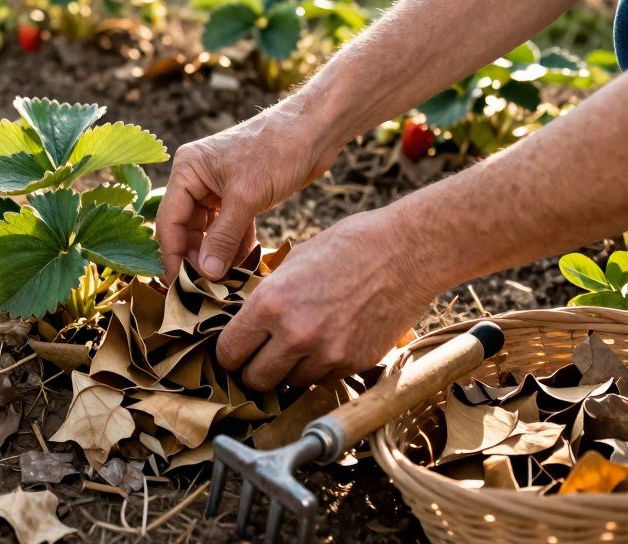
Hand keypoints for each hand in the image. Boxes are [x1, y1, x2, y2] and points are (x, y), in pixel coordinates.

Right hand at [156, 106, 336, 281]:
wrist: (316, 129)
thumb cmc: (277, 150)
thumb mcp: (246, 197)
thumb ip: (223, 237)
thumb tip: (205, 274)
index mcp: (187, 171)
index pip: (169, 221)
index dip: (173, 256)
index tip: (179, 286)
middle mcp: (197, 179)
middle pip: (187, 229)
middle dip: (196, 258)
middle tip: (205, 289)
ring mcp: (219, 188)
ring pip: (209, 231)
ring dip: (216, 256)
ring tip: (224, 283)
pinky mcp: (241, 196)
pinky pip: (230, 228)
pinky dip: (235, 246)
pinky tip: (241, 267)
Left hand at [215, 211, 436, 390]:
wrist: (405, 252)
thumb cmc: (346, 247)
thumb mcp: (291, 263)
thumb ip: (266, 298)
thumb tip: (247, 322)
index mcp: (270, 303)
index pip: (229, 352)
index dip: (228, 355)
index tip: (235, 352)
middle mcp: (295, 334)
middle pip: (255, 380)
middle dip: (253, 370)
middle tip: (260, 358)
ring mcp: (327, 353)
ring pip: (289, 384)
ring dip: (287, 372)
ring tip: (297, 349)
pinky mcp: (354, 363)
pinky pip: (322, 381)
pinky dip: (317, 371)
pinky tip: (324, 346)